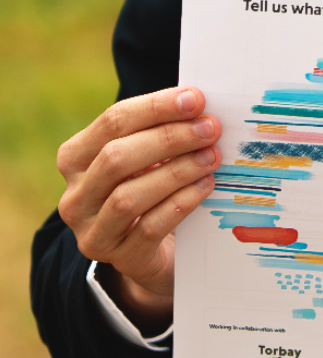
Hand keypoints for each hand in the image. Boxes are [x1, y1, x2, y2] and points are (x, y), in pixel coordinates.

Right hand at [58, 87, 221, 332]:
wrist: (150, 250)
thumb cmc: (148, 185)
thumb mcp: (145, 155)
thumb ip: (160, 129)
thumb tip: (197, 103)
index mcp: (75, 157)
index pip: (113, 122)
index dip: (156, 107)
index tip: (196, 99)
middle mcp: (75, 196)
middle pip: (116, 157)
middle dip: (168, 138)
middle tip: (210, 128)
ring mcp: (92, 232)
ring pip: (128, 197)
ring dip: (176, 171)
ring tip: (211, 157)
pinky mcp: (119, 259)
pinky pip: (150, 228)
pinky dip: (181, 203)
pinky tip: (205, 186)